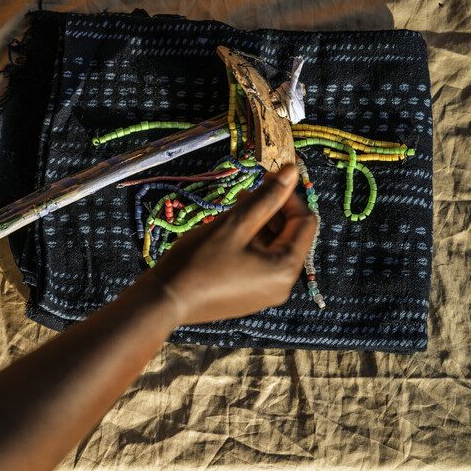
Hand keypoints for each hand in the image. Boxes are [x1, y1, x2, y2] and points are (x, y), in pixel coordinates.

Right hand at [143, 163, 316, 324]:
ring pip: (274, 250)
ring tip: (234, 211)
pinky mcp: (249, 298)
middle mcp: (282, 286)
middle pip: (291, 237)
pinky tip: (229, 234)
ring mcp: (265, 294)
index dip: (289, 196)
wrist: (166, 300)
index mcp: (286, 268)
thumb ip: (267, 197)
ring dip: (260, 226)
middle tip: (246, 194)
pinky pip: (260, 265)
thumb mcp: (236, 223)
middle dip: (273, 211)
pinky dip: (251, 245)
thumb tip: (292, 170)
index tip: (267, 178)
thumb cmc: (200, 260)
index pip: (305, 222)